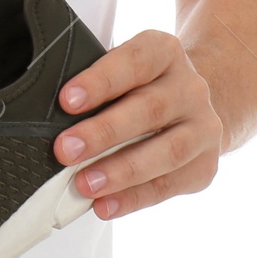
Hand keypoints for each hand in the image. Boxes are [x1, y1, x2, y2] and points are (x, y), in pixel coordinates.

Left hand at [53, 30, 223, 218]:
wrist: (193, 105)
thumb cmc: (142, 86)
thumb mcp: (124, 68)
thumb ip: (97, 83)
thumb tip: (51, 115)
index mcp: (165, 52)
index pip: (135, 62)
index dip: (100, 81)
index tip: (67, 100)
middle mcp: (191, 88)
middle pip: (149, 109)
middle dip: (103, 132)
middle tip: (66, 150)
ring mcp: (203, 128)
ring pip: (166, 151)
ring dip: (121, 172)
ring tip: (85, 184)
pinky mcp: (205, 166)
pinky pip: (169, 185)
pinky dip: (134, 198)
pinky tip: (106, 205)